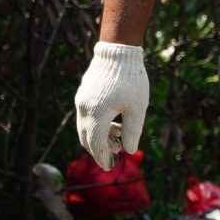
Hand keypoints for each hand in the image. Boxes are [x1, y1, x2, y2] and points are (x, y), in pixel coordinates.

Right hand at [74, 43, 148, 169]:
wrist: (118, 51)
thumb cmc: (131, 79)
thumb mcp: (137, 107)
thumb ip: (132, 131)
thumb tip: (128, 151)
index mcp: (97, 114)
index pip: (96, 144)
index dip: (102, 157)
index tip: (109, 167)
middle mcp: (84, 109)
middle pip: (86, 138)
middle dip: (98, 150)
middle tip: (113, 158)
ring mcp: (81, 100)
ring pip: (85, 127)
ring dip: (98, 137)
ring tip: (118, 139)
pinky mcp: (83, 94)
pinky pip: (86, 116)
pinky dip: (96, 125)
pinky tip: (114, 124)